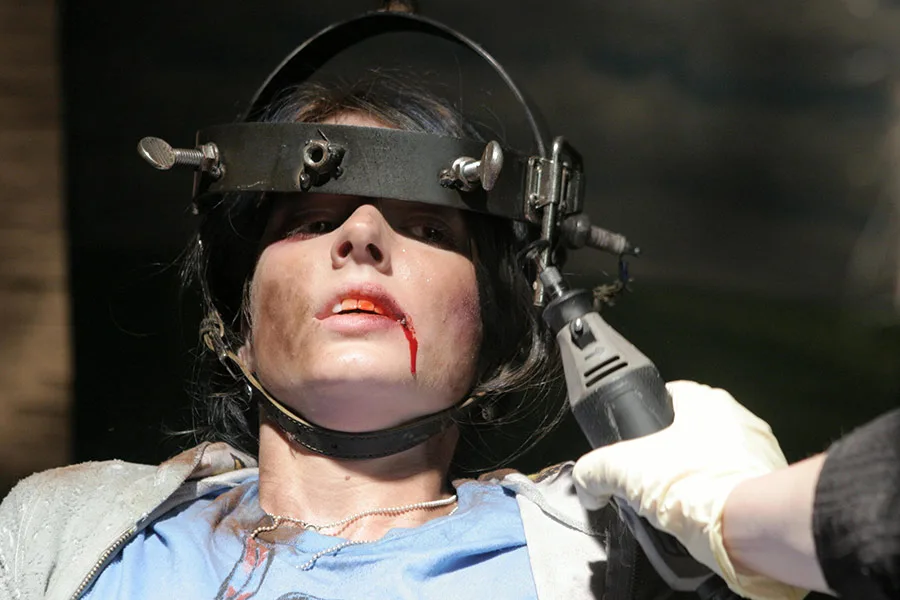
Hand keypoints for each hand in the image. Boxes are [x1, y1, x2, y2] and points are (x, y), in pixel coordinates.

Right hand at [572, 381, 806, 599]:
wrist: (751, 528)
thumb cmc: (694, 484)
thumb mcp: (622, 471)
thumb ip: (594, 470)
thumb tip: (588, 484)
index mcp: (705, 401)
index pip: (668, 395)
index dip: (644, 417)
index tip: (633, 441)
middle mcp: (738, 419)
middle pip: (691, 431)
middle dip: (669, 455)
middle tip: (650, 481)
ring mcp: (761, 452)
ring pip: (714, 461)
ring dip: (695, 479)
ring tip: (676, 506)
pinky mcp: (771, 486)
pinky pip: (734, 488)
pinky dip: (717, 502)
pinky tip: (702, 520)